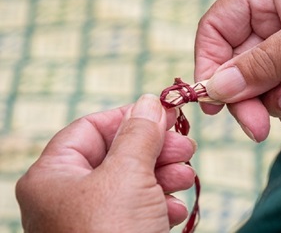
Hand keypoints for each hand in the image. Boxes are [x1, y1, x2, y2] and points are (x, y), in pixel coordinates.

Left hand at [16, 95, 196, 231]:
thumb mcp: (128, 174)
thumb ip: (140, 133)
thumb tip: (150, 101)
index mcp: (53, 175)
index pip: (90, 128)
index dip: (128, 117)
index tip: (163, 114)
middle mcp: (66, 197)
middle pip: (115, 154)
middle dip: (154, 149)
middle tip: (185, 146)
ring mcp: (89, 220)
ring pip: (130, 182)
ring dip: (163, 175)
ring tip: (186, 176)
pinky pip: (136, 210)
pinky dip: (158, 204)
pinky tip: (174, 208)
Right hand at [194, 0, 280, 140]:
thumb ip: (260, 64)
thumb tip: (216, 88)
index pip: (217, 29)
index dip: (208, 61)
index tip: (210, 96)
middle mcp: (272, 26)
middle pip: (234, 67)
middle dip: (244, 97)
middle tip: (253, 125)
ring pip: (256, 90)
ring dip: (273, 102)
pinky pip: (279, 103)